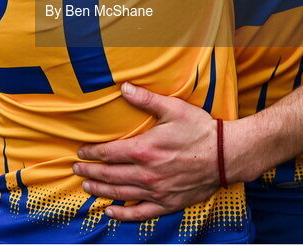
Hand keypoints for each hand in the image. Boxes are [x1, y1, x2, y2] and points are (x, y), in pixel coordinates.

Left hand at [73, 83, 219, 220]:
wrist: (226, 155)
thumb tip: (124, 87)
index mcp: (144, 150)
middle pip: (109, 175)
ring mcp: (156, 191)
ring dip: (100, 190)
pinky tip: (110, 212)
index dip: (91, 153)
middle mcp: (146, 173)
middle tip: (77, 170)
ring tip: (86, 187)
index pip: (108, 153)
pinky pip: (140, 212)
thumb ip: (146, 99)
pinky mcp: (168, 203)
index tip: (81, 153)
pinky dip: (123, 214)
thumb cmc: (200, 130)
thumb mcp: (173, 109)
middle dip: (90, 172)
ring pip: (120, 193)